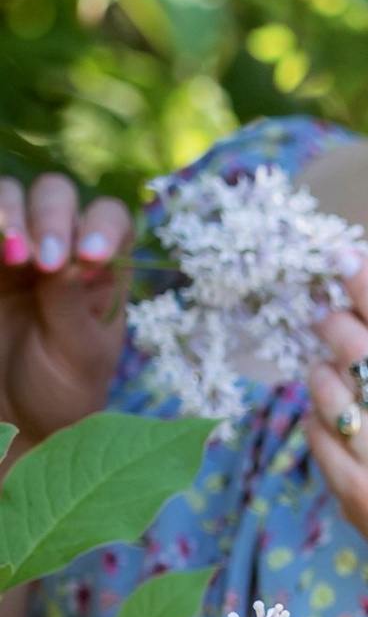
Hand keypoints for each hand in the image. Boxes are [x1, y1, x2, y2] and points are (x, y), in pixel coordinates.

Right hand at [0, 174, 131, 442]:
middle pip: (55, 194)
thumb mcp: (78, 353)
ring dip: (9, 212)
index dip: (101, 224)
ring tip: (13, 254)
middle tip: (44, 261)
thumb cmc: (63, 390)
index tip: (91, 256)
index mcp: (101, 266)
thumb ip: (70, 304)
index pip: (109, 218)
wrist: (18, 422)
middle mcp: (59, 245)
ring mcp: (13, 250)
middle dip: (50, 216)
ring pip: (8, 197)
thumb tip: (64, 257)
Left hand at [302, 262, 367, 616]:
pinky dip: (320, 418)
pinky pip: (314, 432)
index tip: (341, 259)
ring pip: (323, 387)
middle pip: (351, 344)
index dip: (362, 279)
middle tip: (328, 317)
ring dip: (323, 371)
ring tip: (338, 377)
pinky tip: (340, 422)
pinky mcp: (356, 494)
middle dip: (332, 320)